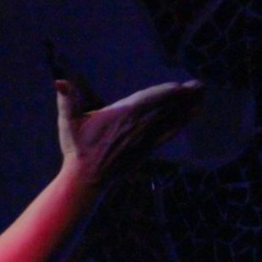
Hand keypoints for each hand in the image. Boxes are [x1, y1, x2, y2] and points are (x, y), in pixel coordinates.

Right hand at [58, 78, 202, 181]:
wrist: (86, 179)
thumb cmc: (77, 149)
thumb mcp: (67, 122)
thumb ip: (67, 99)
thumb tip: (59, 82)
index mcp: (122, 116)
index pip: (150, 100)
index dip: (168, 93)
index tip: (182, 85)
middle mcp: (137, 127)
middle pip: (166, 108)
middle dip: (185, 97)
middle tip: (201, 85)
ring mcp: (144, 139)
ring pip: (170, 120)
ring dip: (188, 108)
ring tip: (202, 96)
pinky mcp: (147, 149)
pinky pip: (169, 133)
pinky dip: (182, 123)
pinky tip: (191, 116)